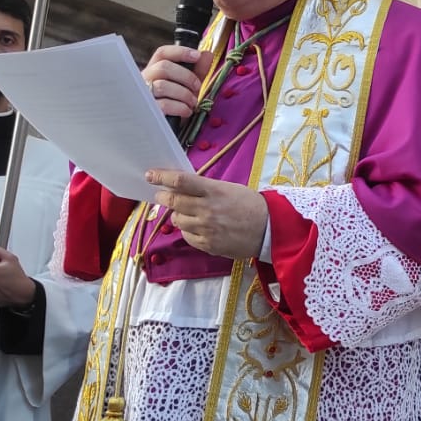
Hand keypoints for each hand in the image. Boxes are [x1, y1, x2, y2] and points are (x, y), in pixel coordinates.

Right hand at [143, 45, 214, 120]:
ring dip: (184, 94)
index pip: (162, 53)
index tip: (197, 56)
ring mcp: (144, 95)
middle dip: (186, 76)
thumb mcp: (190, 85)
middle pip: (163, 67)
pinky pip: (164, 104)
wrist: (169, 128)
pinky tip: (186, 111)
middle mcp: (146, 79)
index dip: (180, 51)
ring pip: (162, 86)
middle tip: (197, 87)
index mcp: (155, 70)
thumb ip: (198, 70)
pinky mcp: (148, 110)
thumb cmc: (177, 103)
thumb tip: (207, 54)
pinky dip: (181, 107)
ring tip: (193, 102)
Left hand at [147, 170, 268, 260]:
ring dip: (178, 215)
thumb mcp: (228, 189)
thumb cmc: (250, 205)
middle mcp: (206, 209)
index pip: (181, 181)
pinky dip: (188, 230)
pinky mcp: (207, 245)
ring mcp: (206, 229)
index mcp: (213, 191)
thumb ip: (204, 189)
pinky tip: (199, 227)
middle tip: (161, 195)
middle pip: (172, 201)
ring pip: (177, 220)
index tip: (150, 175)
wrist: (269, 229)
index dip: (161, 177)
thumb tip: (180, 188)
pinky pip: (187, 236)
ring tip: (189, 213)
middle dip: (162, 197)